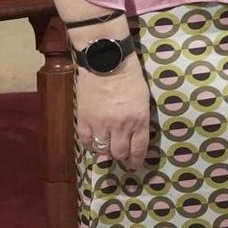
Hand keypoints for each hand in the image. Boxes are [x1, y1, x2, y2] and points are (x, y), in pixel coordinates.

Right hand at [75, 54, 151, 170]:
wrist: (107, 62)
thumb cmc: (130, 78)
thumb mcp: (143, 99)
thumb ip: (139, 120)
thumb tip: (134, 137)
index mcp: (139, 119)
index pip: (138, 148)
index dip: (136, 160)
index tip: (134, 165)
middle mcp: (120, 125)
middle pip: (119, 153)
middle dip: (122, 158)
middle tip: (121, 158)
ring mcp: (101, 123)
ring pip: (103, 149)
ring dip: (106, 152)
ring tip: (108, 149)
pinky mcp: (84, 119)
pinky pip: (86, 141)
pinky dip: (90, 145)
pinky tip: (94, 143)